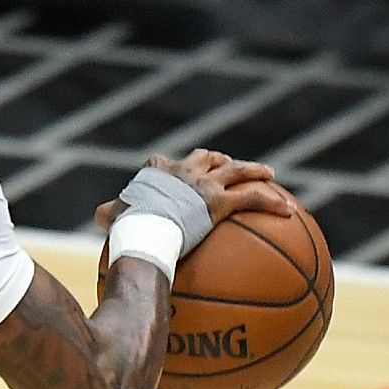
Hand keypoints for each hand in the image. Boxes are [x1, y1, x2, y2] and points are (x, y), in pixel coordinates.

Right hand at [95, 148, 292, 229]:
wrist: (143, 230)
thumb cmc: (125, 226)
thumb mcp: (112, 216)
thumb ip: (110, 213)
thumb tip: (99, 217)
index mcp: (157, 172)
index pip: (167, 162)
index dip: (178, 165)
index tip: (184, 171)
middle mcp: (183, 171)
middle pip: (206, 158)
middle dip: (219, 160)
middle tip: (229, 165)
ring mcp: (203, 185)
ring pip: (236, 171)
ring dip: (255, 171)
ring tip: (270, 174)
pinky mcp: (220, 201)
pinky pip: (252, 200)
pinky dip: (272, 204)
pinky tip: (289, 212)